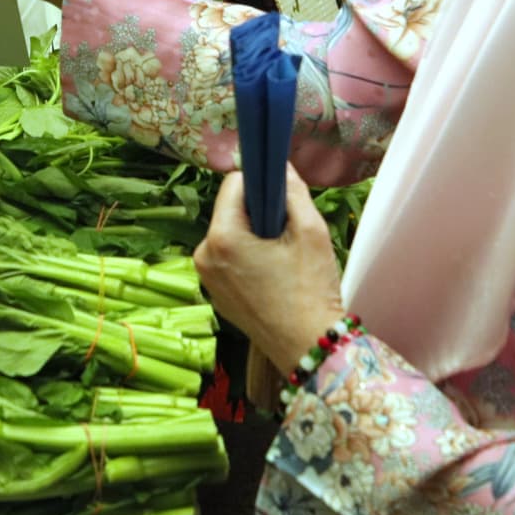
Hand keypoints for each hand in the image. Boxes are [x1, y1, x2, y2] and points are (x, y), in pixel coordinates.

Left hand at [196, 168, 348, 378]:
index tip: (284, 198)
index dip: (262, 183)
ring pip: (230, 233)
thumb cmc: (311, 290)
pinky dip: (248, 257)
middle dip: (258, 212)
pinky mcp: (215, 293)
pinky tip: (273, 275)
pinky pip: (228, 258)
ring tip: (283, 257)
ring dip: (254, 234)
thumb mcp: (311, 231)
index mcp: (222, 237)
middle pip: (230, 210)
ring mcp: (206, 277)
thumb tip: (279, 167)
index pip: (234, 184)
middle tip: (289, 234)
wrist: (307, 347)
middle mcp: (204, 254)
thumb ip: (292, 191)